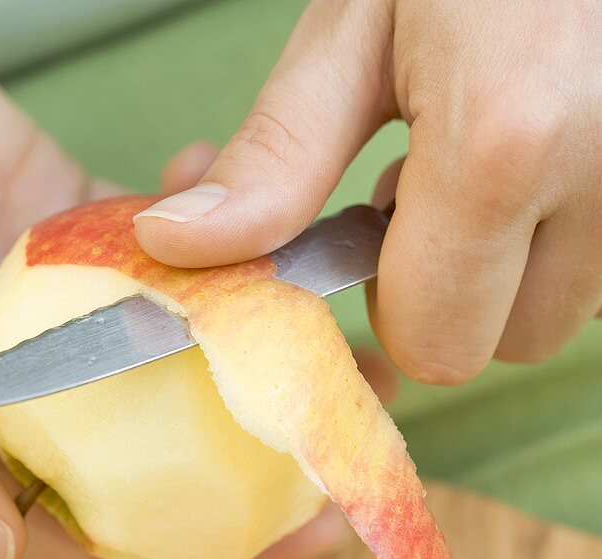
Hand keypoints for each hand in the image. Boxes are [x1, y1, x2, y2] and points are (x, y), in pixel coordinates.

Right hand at [0, 2, 352, 558]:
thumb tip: (1, 543)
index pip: (100, 536)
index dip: (201, 555)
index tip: (302, 536)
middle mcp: (35, 394)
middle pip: (168, 459)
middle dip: (264, 462)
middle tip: (356, 441)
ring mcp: (65, 316)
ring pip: (185, 360)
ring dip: (266, 357)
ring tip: (352, 346)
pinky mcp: (84, 235)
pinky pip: (172, 255)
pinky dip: (221, 246)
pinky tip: (269, 224)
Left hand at [134, 0, 601, 383]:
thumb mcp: (360, 24)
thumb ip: (279, 155)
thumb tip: (180, 245)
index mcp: (506, 143)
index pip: (435, 342)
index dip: (392, 304)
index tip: (377, 229)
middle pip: (501, 344)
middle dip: (451, 295)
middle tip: (432, 193)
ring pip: (558, 312)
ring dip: (507, 269)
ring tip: (490, 161)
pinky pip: (599, 267)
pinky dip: (559, 237)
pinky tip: (539, 156)